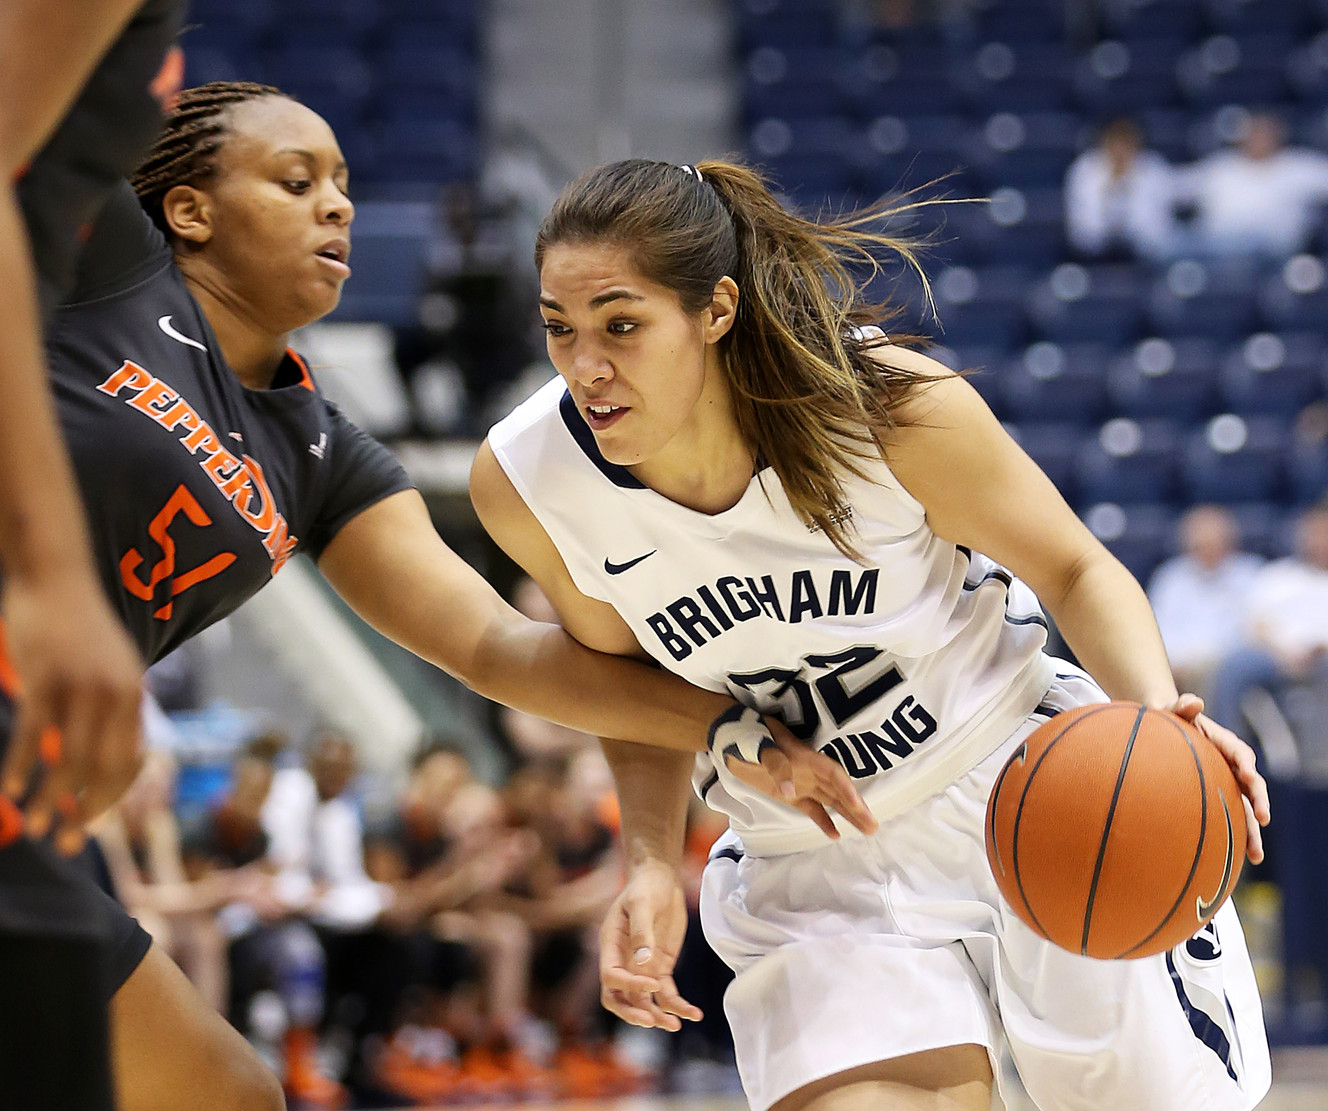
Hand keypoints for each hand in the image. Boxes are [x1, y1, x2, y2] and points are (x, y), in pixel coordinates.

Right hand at [1, 561, 143, 851]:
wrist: (57, 576)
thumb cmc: (79, 627)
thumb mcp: (110, 667)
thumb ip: (111, 708)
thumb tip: (105, 752)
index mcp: (134, 694)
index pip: (130, 760)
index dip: (113, 797)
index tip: (94, 821)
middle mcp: (116, 693)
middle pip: (104, 768)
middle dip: (86, 811)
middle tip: (69, 844)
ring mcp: (81, 685)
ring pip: (69, 757)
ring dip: (52, 800)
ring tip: (38, 828)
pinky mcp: (45, 677)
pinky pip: (34, 734)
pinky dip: (22, 767)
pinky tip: (10, 790)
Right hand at [599, 859, 700, 1030]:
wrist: (660, 879)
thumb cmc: (646, 886)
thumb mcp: (643, 903)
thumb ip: (641, 930)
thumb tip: (643, 960)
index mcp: (611, 945)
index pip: (611, 976)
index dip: (629, 986)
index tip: (654, 984)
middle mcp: (623, 961)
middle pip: (619, 999)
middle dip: (634, 1014)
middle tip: (654, 1021)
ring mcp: (642, 967)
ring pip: (643, 1002)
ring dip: (657, 1016)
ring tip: (677, 1024)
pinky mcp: (660, 968)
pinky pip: (666, 994)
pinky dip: (677, 1006)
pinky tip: (693, 1013)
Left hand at [723, 718, 878, 839]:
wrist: (730, 739)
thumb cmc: (746, 736)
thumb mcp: (758, 744)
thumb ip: (775, 764)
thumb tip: (791, 792)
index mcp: (803, 756)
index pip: (831, 773)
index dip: (846, 788)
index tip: (858, 804)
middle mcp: (808, 770)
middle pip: (838, 789)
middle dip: (856, 807)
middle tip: (873, 826)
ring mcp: (802, 782)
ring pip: (830, 800)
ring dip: (848, 815)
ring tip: (868, 831)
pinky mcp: (792, 794)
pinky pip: (812, 808)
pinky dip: (823, 821)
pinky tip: (836, 836)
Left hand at [1168, 693, 1269, 864]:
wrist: (1163, 729)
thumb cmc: (1168, 718)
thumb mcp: (1172, 709)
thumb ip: (1182, 706)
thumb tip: (1193, 701)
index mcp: (1223, 742)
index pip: (1240, 753)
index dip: (1246, 766)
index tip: (1249, 777)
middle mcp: (1230, 765)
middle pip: (1251, 785)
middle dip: (1259, 801)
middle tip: (1264, 817)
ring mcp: (1226, 784)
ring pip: (1245, 809)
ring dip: (1252, 831)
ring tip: (1255, 855)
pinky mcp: (1218, 799)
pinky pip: (1229, 818)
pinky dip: (1235, 837)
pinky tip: (1237, 860)